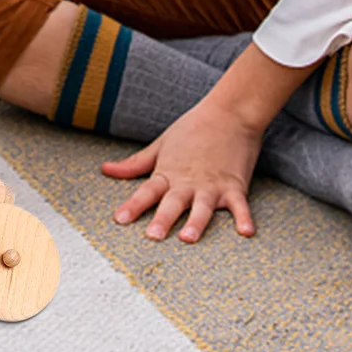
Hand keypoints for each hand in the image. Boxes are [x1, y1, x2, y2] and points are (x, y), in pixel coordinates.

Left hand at [101, 97, 262, 242]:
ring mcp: (212, 185)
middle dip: (162, 219)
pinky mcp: (235, 186)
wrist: (227, 113)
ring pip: (202, 207)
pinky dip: (244, 218)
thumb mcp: (160, 145)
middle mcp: (188, 182)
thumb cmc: (191, 129)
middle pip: (172, 203)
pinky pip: (240, 205)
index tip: (119, 220)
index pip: (147, 192)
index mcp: (168, 173)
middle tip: (152, 236)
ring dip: (196, 222)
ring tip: (189, 238)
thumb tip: (105, 169)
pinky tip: (246, 232)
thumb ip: (135, 163)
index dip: (133, 206)